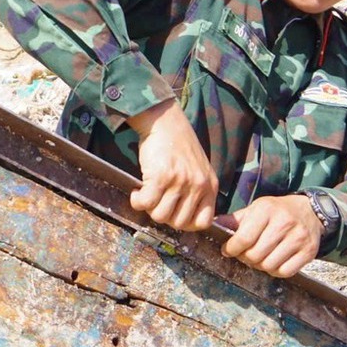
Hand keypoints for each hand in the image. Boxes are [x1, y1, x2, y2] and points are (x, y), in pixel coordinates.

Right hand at [127, 102, 217, 231]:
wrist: (165, 122)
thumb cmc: (178, 146)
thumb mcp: (198, 170)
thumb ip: (196, 192)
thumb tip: (180, 219)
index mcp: (210, 186)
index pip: (203, 222)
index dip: (185, 224)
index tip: (173, 215)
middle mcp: (197, 185)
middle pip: (178, 222)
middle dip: (163, 216)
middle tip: (156, 202)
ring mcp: (180, 182)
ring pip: (160, 215)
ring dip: (148, 208)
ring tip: (147, 194)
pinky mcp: (160, 176)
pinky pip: (145, 203)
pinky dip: (137, 201)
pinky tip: (137, 191)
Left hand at [221, 194, 322, 277]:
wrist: (309, 211)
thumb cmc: (276, 212)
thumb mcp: (255, 209)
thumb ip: (234, 221)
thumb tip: (212, 226)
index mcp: (266, 210)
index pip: (244, 238)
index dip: (232, 249)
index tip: (228, 250)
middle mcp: (284, 223)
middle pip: (255, 255)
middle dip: (245, 258)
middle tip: (245, 254)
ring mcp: (298, 238)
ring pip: (269, 265)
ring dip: (260, 266)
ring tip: (260, 257)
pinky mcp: (309, 251)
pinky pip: (285, 272)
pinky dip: (276, 271)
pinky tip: (274, 261)